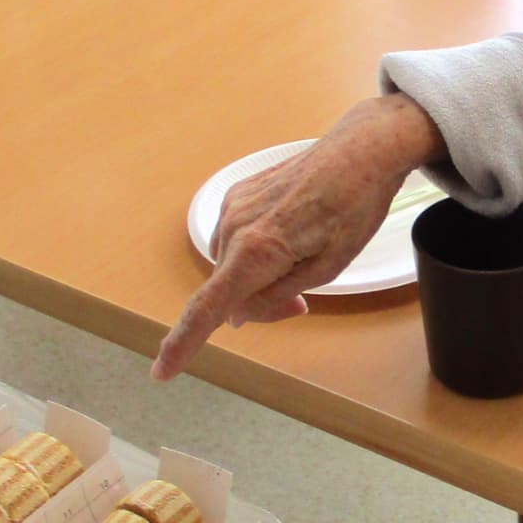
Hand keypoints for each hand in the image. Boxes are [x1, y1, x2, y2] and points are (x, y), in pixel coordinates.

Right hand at [152, 94, 444, 379]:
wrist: (360, 151)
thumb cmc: (353, 208)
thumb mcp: (327, 267)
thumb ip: (277, 296)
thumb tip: (237, 315)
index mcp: (256, 250)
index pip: (209, 306)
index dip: (184, 343)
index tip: (162, 372)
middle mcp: (234, 227)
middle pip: (228, 292)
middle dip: (258, 306)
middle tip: (303, 303)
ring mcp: (233, 206)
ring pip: (231, 267)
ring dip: (257, 278)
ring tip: (303, 259)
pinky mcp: (238, 194)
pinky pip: (235, 241)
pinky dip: (255, 253)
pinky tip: (290, 238)